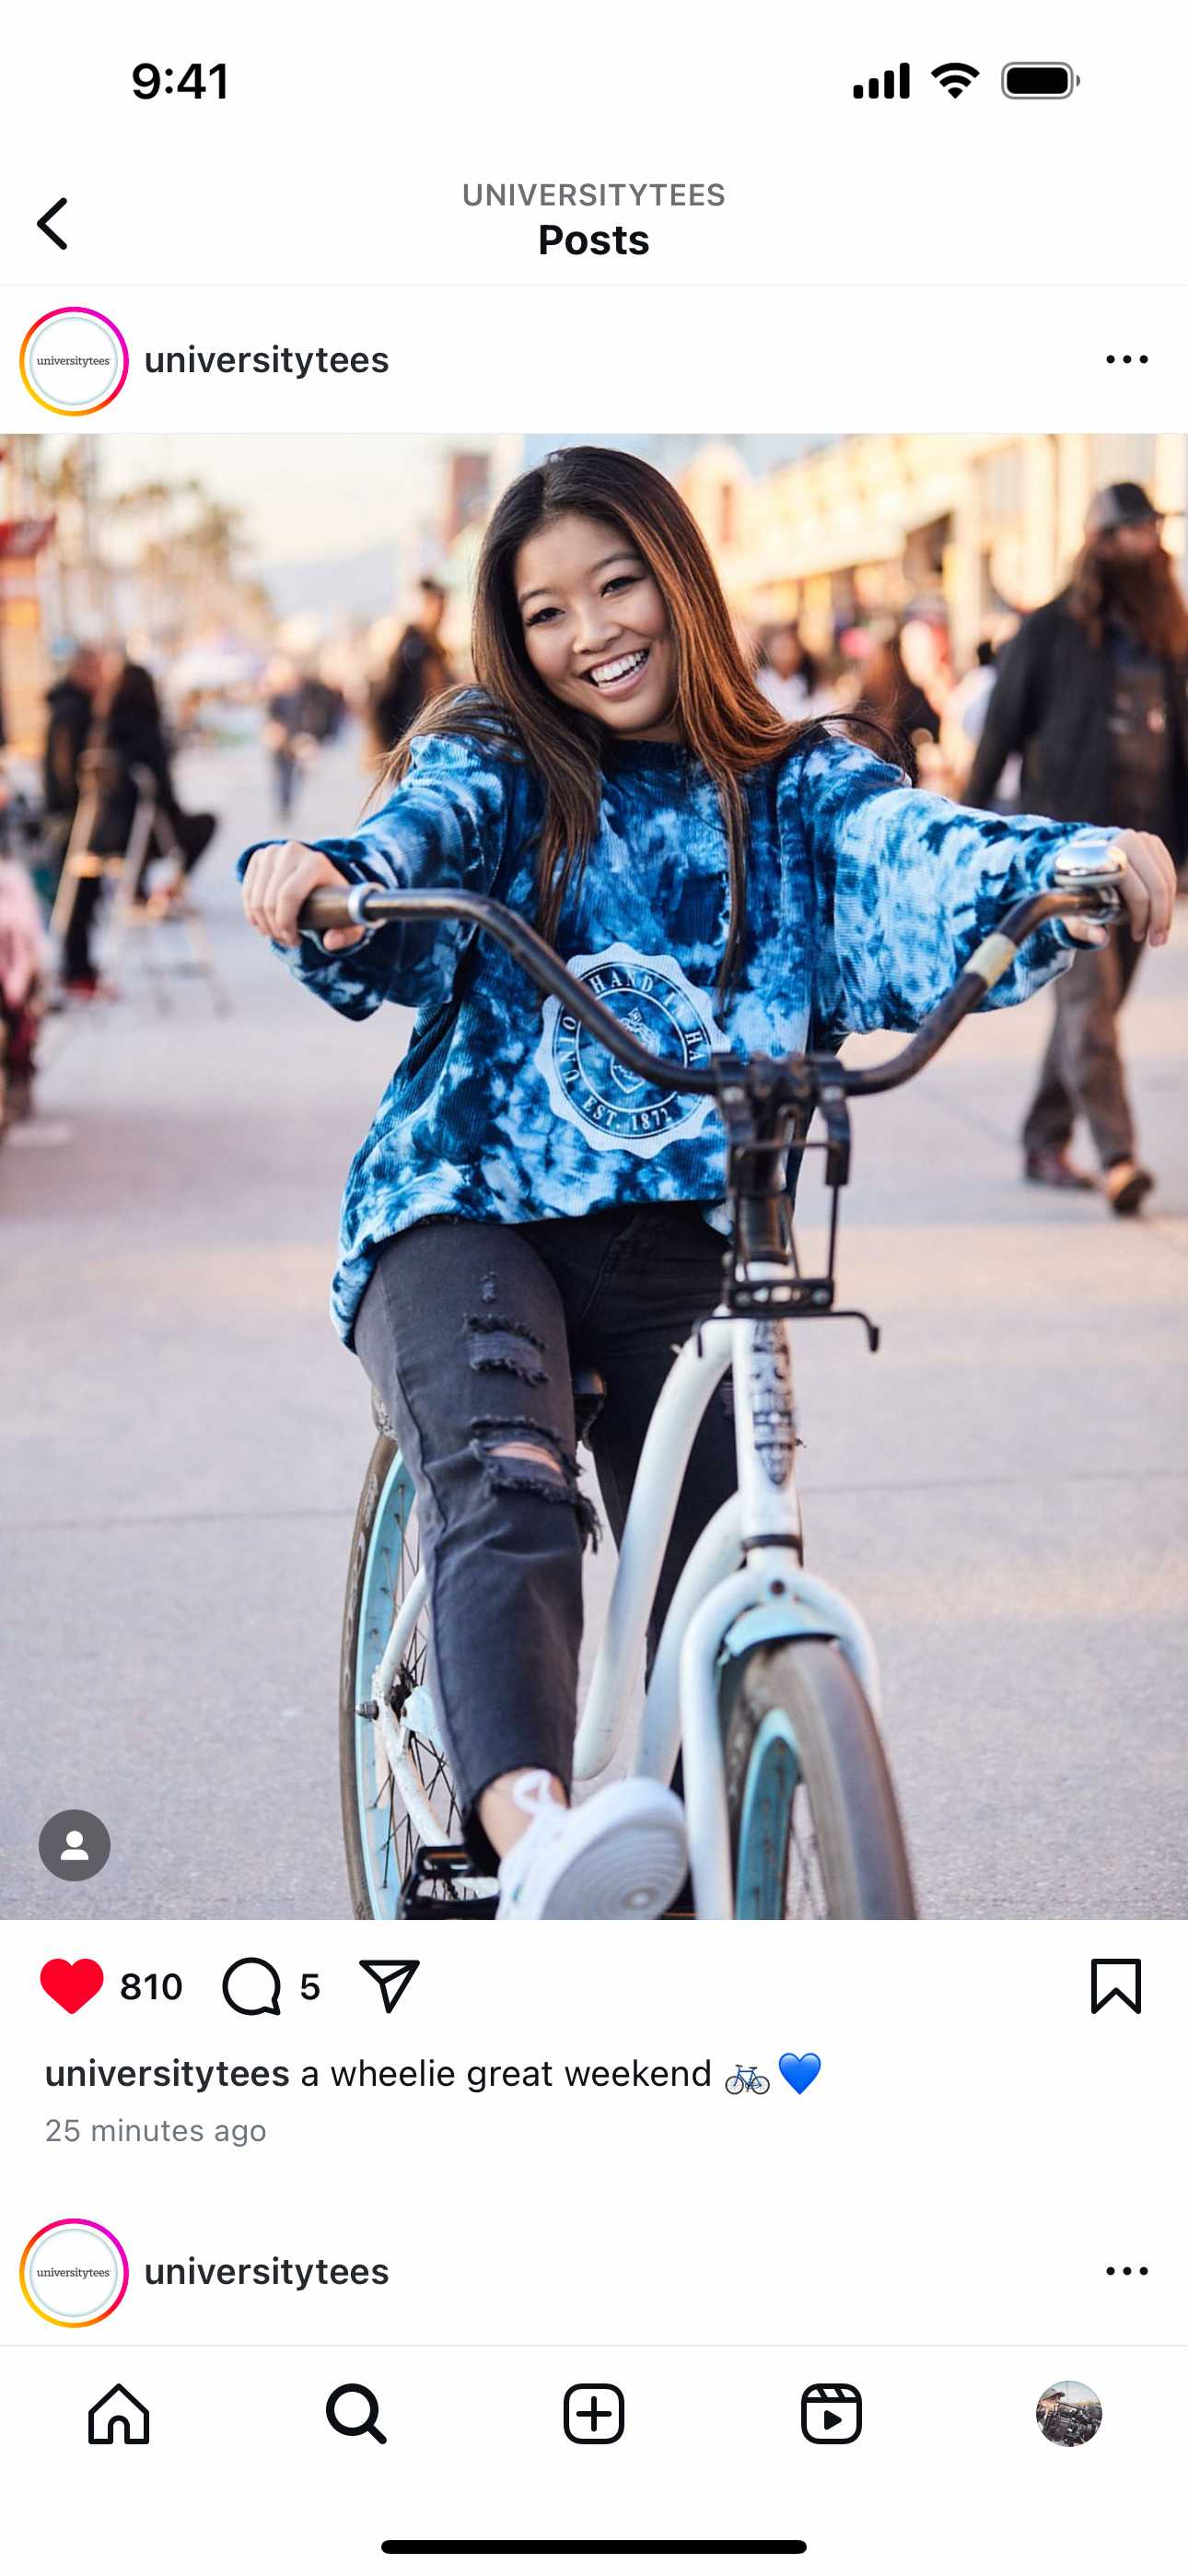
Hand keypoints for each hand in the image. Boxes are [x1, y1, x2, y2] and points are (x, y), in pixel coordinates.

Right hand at [240, 841, 364, 950]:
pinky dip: (252, 914)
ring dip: (263, 924)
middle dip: (274, 928)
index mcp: (315, 863)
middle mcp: (292, 852)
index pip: (288, 896)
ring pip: (255, 899)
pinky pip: (247, 892)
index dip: (285, 924)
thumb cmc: (338, 901)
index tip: (294, 941)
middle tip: (287, 941)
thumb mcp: (349, 919)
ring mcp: (273, 852)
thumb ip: (347, 935)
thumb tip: (330, 942)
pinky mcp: (260, 856)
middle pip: (269, 900)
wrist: (325, 877)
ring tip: (278, 934)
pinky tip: (264, 924)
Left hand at [1064, 832, 1176, 949]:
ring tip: (1160, 932)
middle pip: (1157, 887)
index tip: (1137, 937)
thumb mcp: (1073, 908)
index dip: (1141, 919)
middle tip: (1157, 941)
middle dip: (1160, 918)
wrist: (1081, 857)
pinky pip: (1168, 874)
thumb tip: (1099, 938)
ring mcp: (1143, 840)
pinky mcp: (1153, 843)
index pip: (1137, 893)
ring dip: (1167, 910)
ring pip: (1166, 881)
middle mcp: (1127, 842)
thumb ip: (1082, 926)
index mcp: (1106, 857)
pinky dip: (1168, 896)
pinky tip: (1160, 914)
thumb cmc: (1077, 887)